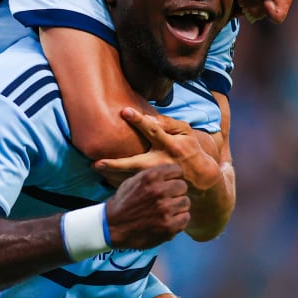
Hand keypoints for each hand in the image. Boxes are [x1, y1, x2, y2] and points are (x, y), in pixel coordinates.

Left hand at [93, 108, 222, 191]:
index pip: (154, 130)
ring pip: (133, 176)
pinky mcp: (157, 185)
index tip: (124, 111)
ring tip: (95, 167)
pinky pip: (137, 183)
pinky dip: (122, 180)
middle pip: (136, 162)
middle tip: (96, 163)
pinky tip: (105, 177)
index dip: (140, 121)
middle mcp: (162, 162)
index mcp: (171, 145)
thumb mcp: (186, 132)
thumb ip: (168, 124)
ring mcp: (158, 176)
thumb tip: (149, 117)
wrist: (203, 178)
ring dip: (114, 173)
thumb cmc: (190, 149)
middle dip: (116, 164)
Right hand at [104, 164, 191, 249]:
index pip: (177, 171)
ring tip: (165, 212)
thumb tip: (174, 172)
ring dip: (177, 207)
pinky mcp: (168, 226)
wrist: (112, 227)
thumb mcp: (133, 181)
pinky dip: (178, 220)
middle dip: (175, 193)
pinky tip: (166, 221)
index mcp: (150, 177)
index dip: (173, 178)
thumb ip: (153, 175)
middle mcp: (159, 191)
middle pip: (183, 186)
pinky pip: (185, 218)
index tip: (169, 185)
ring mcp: (165, 209)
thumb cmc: (124, 203)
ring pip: (185, 202)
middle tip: (166, 200)